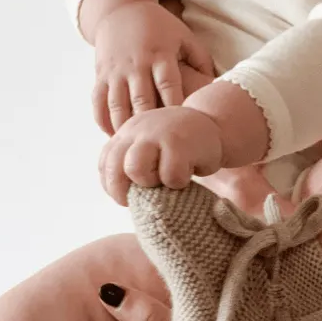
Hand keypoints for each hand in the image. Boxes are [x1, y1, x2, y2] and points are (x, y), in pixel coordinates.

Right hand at [93, 1, 213, 134]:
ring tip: (136, 149)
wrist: (121, 10)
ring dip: (125, 129)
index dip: (174, 107)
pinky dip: (104, 122)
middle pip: (142, 100)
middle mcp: (136, 64)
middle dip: (150, 125)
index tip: (181, 129)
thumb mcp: (184, 36)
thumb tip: (215, 86)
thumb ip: (201, 60)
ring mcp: (115, 70)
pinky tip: (115, 137)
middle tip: (159, 147)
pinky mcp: (100, 75)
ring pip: (117, 106)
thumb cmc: (159, 28)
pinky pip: (98, 103)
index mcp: (160, 54)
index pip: (168, 85)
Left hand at [98, 106, 224, 204]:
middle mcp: (138, 129)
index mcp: (128, 132)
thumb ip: (134, 160)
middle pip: (114, 167)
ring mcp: (157, 134)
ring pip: (135, 169)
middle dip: (124, 190)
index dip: (113, 186)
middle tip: (143, 196)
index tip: (128, 196)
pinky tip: (189, 170)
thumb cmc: (181, 145)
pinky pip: (169, 176)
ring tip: (166, 179)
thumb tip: (121, 193)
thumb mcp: (152, 145)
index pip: (106, 163)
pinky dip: (179, 182)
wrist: (215, 123)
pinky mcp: (179, 143)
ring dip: (149, 183)